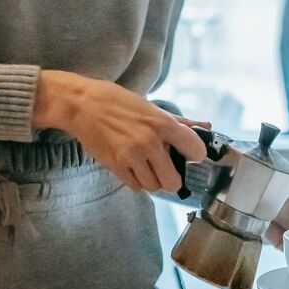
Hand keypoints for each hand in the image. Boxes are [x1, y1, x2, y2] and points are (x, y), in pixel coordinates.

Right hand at [33, 70, 207, 191]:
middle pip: (174, 181)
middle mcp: (149, 141)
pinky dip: (136, 180)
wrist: (82, 104)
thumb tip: (206, 126)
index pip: (195, 151)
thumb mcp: (151, 106)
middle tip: (165, 167)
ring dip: (152, 180)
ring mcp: (132, 156)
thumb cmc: (117, 101)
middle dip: (171, 177)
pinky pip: (135, 186)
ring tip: (146, 165)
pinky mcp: (115, 165)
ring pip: (154, 187)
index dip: (193, 155)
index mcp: (162, 123)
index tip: (187, 154)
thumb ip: (180, 122)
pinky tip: (132, 166)